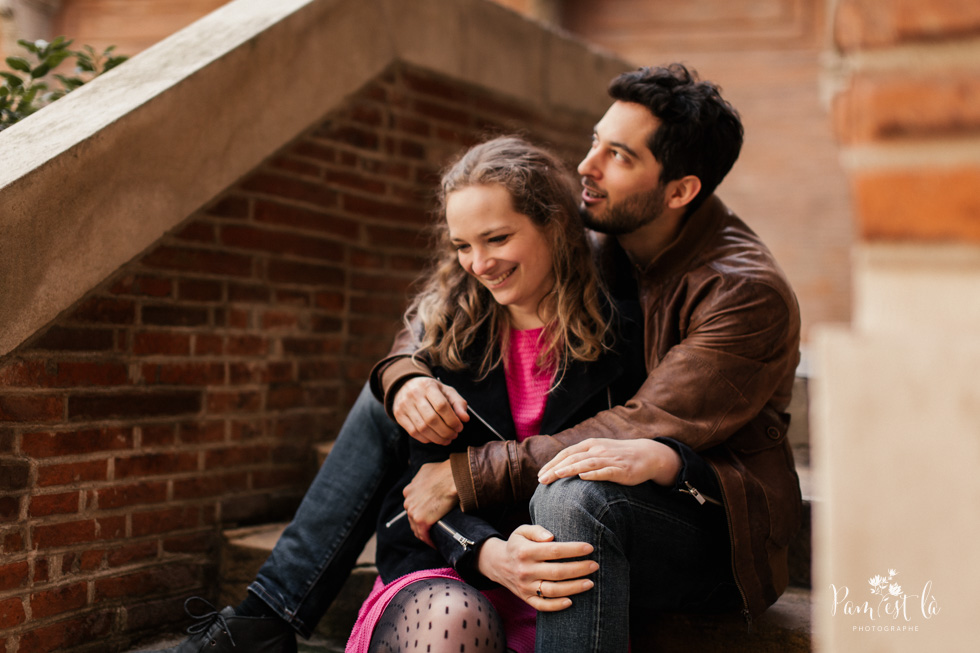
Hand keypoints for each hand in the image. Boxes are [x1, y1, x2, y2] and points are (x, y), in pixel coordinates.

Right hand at [393, 377, 468, 444]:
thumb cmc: (431, 390)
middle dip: (446, 431)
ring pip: (422, 428)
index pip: (442, 406)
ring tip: (447, 439)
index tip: (460, 427)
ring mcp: (404, 406)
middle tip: (454, 435)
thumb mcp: (446, 391)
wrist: (405, 385)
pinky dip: (426, 439)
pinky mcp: (399, 415)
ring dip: (437, 438)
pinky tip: (435, 439)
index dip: (452, 420)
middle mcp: (414, 395)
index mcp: (428, 386)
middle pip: (432, 419)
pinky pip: (413, 432)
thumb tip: (465, 419)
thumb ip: (458, 403)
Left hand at [403, 460, 458, 546]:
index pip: (412, 505)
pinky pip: (423, 535)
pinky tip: (436, 543)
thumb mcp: (427, 470)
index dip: (421, 511)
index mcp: (408, 490)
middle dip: (422, 524)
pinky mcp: (421, 520)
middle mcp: (408, 501)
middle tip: (433, 528)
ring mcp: (413, 511)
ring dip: (425, 533)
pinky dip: (430, 540)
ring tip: (435, 538)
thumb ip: (422, 477)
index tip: (430, 515)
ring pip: (416, 528)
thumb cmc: (445, 472)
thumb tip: (427, 479)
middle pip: (413, 517)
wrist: (454, 477)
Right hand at [477, 525, 597, 611]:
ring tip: (591, 583)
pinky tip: (572, 601)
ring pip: (553, 590)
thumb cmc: (518, 545)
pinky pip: (542, 605)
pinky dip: (557, 606)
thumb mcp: (522, 531)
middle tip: (595, 565)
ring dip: (574, 588)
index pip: (554, 551)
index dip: (574, 549)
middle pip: (557, 572)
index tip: (590, 548)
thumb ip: (536, 530)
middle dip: (579, 569)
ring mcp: (525, 586)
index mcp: (525, 552)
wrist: (498, 564)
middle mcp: (525, 570)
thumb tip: (551, 537)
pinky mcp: (526, 598)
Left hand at [537, 438, 680, 486]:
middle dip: (555, 469)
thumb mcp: (598, 451)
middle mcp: (598, 450)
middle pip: (573, 458)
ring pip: (586, 463)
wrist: (646, 454)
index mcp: (590, 445)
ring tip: (557, 475)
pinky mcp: (622, 470)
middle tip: (542, 480)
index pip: (567, 453)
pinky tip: (583, 477)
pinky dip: (594, 474)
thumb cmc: (618, 455)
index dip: (552, 463)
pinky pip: (606, 471)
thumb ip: (582, 457)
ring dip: (570, 469)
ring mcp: (610, 459)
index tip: (540, 474)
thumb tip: (559, 468)